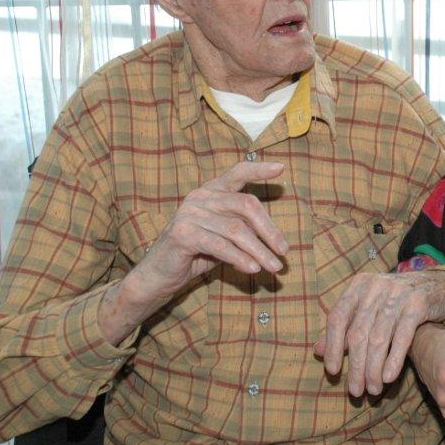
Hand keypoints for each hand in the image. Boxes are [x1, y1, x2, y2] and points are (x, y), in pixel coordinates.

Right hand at [121, 161, 288, 311]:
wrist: (159, 275)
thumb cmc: (197, 253)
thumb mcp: (225, 237)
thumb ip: (245, 229)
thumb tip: (277, 240)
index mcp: (211, 191)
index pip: (237, 173)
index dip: (258, 169)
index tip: (280, 168)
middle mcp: (200, 197)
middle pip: (245, 205)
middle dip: (269, 230)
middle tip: (284, 251)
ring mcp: (189, 214)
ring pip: (236, 229)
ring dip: (259, 251)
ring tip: (274, 266)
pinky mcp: (182, 234)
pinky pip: (220, 246)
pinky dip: (240, 258)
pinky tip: (253, 268)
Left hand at [315, 270, 444, 396]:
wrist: (441, 286)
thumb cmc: (399, 302)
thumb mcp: (371, 309)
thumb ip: (346, 327)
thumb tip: (318, 350)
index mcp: (360, 285)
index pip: (337, 317)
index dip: (333, 346)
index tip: (333, 371)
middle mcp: (376, 286)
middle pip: (358, 333)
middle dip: (356, 367)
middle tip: (356, 392)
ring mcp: (397, 294)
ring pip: (378, 338)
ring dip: (373, 369)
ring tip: (372, 390)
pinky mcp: (418, 303)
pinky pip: (402, 337)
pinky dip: (393, 360)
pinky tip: (388, 378)